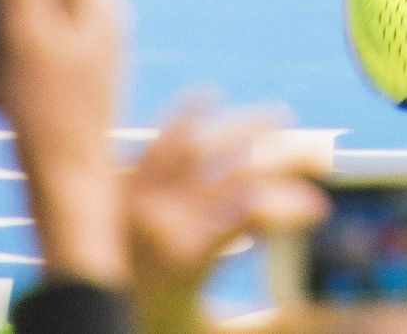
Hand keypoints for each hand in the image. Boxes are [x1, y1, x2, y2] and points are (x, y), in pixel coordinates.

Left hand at [125, 98, 325, 333]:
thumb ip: (266, 321)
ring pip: (201, 143)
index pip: (253, 213)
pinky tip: (208, 96)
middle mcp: (163, 218)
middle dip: (285, 158)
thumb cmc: (153, 328)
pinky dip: (183, 114)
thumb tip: (320, 313)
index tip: (319, 209)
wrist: (86, 320)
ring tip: (279, 117)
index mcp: (186, 257)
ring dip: (245, 125)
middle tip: (318, 154)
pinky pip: (154, 140)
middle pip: (236, 170)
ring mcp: (140, 197)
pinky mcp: (123, 186)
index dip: (292, 207)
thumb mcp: (211, 329)